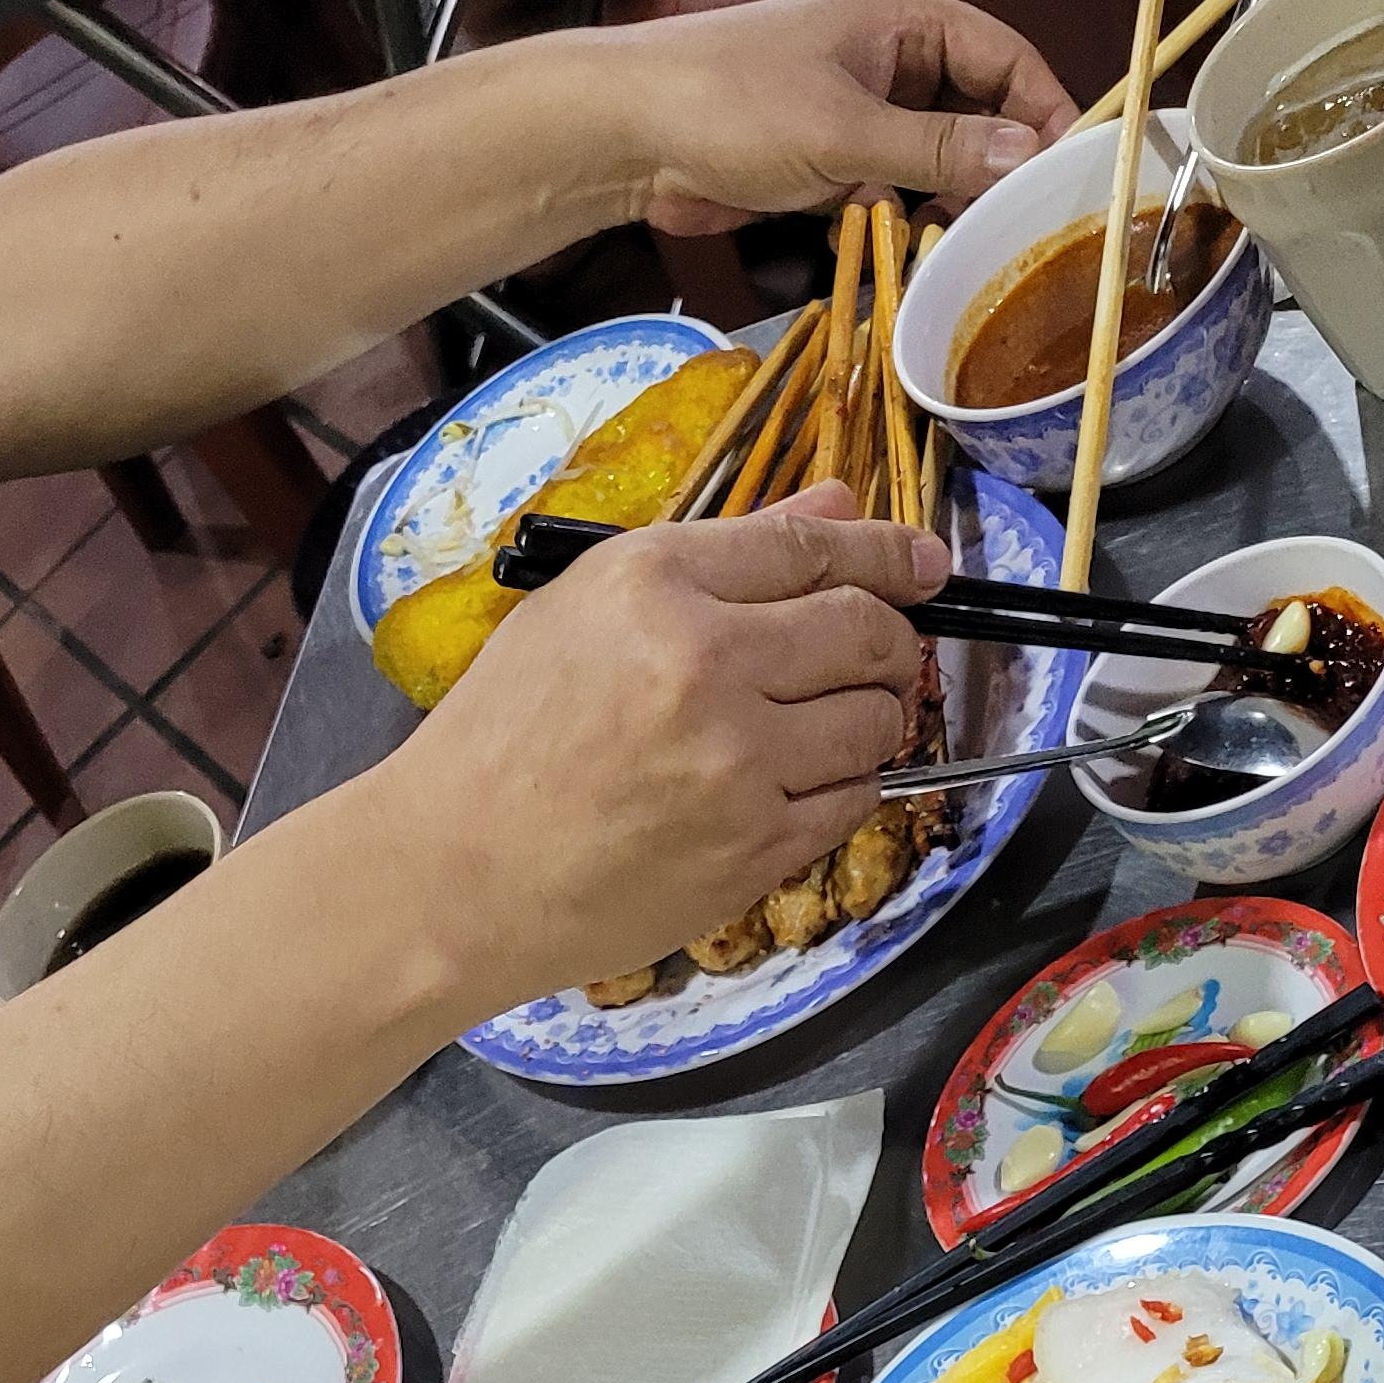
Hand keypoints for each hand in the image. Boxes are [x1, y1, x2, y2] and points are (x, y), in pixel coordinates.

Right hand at [386, 487, 950, 1005]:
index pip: (812, 548)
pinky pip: (851, 803)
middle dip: (892, 638)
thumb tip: (838, 511)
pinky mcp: (755, 849)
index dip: (887, 551)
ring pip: (874, 722)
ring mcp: (739, 764)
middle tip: (885, 650)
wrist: (458, 871)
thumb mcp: (587, 608)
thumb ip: (724, 556)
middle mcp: (709, 663)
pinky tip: (803, 782)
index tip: (925, 562)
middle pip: (864, 630)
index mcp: (657, 583)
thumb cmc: (506, 734)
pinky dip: (847, 787)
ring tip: (835, 721)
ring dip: (875, 717)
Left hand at [598, 0, 1076, 234]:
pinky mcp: (828, 158)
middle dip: (997, 168)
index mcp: (902, 21)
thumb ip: (940, 150)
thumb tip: (1026, 159)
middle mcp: (888, 58)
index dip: (1044, 111)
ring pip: (934, 159)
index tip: (1070, 175)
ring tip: (963, 247)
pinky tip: (897, 249)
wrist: (631, 133)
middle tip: (1023, 229)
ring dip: (947, 203)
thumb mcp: (848, 132)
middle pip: (976, 112)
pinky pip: (890, 189)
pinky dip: (900, 219)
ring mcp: (857, 110)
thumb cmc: (733, 104)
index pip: (1004, 57)